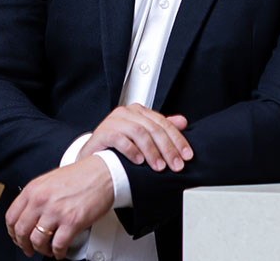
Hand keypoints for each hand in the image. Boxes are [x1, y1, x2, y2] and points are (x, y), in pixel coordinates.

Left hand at [6, 155, 112, 258]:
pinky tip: (61, 251)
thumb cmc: (83, 175)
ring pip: (37, 241)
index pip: (11, 217)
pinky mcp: (72, 221)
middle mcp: (42, 199)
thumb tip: (28, 215)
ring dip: (42, 250)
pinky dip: (58, 253)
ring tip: (48, 249)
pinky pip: (58, 245)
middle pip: (21, 232)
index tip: (18, 237)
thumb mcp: (52, 179)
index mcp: (34, 188)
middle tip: (29, 248)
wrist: (105, 172)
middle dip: (24, 245)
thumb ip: (37, 196)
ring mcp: (56, 211)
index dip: (12, 232)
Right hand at [77, 103, 192, 171]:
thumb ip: (161, 128)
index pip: (164, 123)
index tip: (186, 155)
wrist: (93, 157)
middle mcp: (127, 113)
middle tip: (175, 165)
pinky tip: (139, 162)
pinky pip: (119, 139)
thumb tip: (182, 122)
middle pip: (153, 128)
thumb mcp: (143, 137)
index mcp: (139, 112)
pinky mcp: (102, 132)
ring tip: (159, 167)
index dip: (177, 140)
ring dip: (152, 151)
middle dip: (168, 148)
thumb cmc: (119, 147)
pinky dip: (131, 150)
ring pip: (139, 132)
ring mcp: (114, 121)